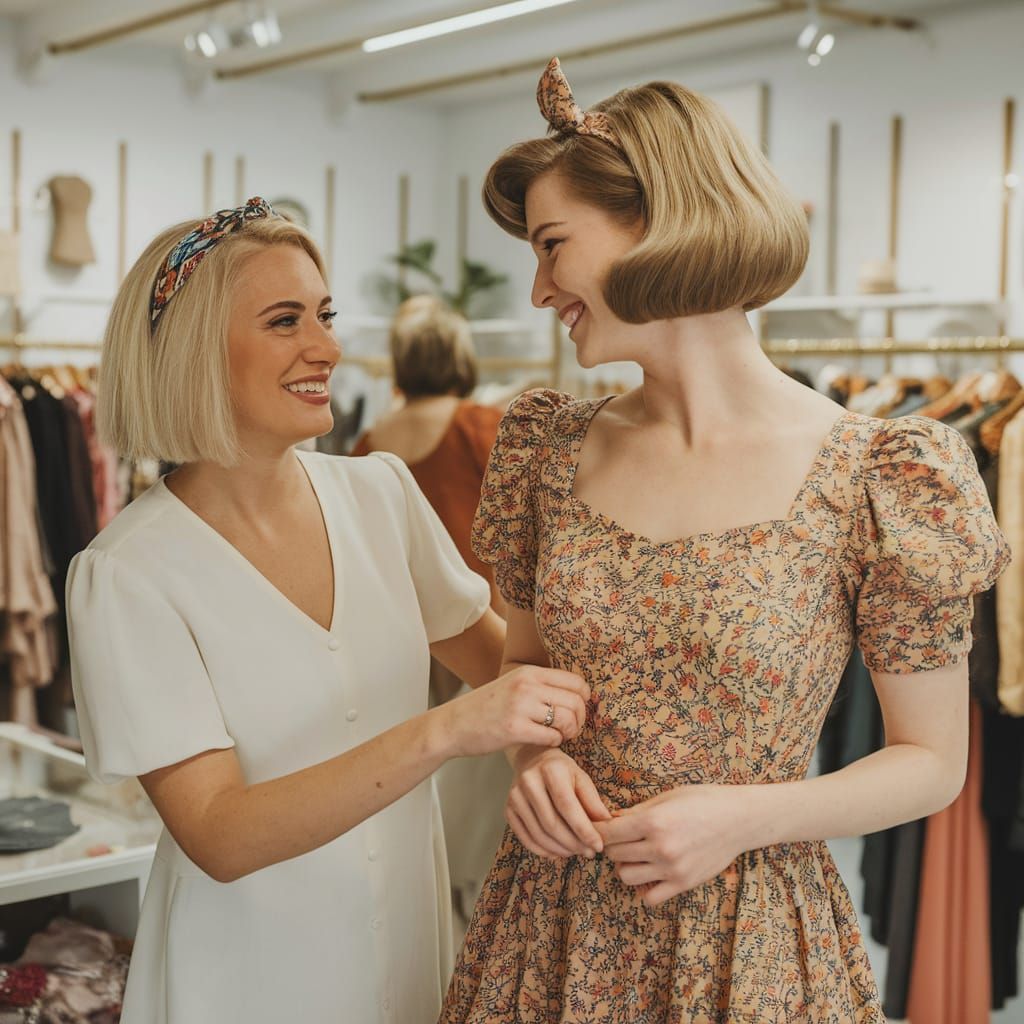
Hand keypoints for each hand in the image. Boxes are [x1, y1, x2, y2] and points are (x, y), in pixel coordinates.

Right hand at [443, 666, 588, 757]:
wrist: (452, 724)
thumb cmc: (486, 708)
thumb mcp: (513, 685)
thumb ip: (540, 686)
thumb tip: (577, 694)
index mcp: (529, 672)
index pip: (576, 681)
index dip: (583, 699)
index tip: (576, 711)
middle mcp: (527, 685)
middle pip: (576, 701)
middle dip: (579, 719)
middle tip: (570, 729)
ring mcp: (520, 706)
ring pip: (567, 719)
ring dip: (569, 732)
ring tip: (559, 736)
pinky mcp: (514, 729)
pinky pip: (552, 737)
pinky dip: (554, 743)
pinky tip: (544, 742)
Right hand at [506, 747, 610, 859]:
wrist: (533, 760)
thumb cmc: (563, 771)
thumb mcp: (581, 778)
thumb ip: (593, 802)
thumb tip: (606, 826)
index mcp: (551, 769)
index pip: (567, 806)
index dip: (584, 829)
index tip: (598, 846)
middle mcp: (529, 781)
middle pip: (552, 823)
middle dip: (573, 843)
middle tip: (589, 853)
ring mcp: (515, 796)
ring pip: (539, 834)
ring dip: (560, 849)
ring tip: (576, 853)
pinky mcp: (508, 809)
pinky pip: (525, 838)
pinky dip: (543, 850)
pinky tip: (557, 853)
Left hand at [596, 784, 757, 905]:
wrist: (739, 819)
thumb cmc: (702, 801)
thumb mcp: (667, 797)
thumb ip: (637, 811)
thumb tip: (611, 819)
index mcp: (653, 821)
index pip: (608, 833)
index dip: (599, 830)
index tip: (598, 828)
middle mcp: (660, 847)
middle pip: (614, 854)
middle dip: (612, 845)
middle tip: (620, 838)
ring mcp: (671, 869)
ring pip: (626, 876)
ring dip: (626, 865)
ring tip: (636, 855)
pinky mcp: (683, 884)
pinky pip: (650, 897)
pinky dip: (644, 888)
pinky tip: (651, 872)